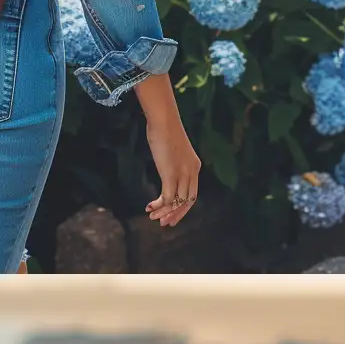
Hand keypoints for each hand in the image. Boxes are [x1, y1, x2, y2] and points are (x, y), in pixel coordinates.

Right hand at [136, 74, 199, 226]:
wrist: (163, 120)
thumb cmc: (164, 131)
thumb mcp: (173, 150)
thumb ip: (173, 162)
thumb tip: (166, 167)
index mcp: (195, 167)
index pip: (192, 194)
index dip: (183, 208)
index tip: (171, 216)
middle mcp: (192, 172)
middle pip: (188, 202)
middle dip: (175, 215)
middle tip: (163, 223)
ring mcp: (183, 173)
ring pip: (177, 202)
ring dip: (165, 212)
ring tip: (152, 216)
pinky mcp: (171, 173)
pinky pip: (168, 197)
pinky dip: (159, 205)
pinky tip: (149, 207)